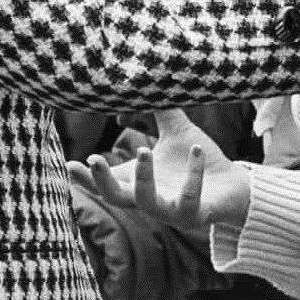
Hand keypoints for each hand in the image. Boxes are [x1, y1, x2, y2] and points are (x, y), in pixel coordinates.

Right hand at [68, 109, 251, 228]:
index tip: (68, 164)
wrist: (232, 184)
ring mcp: (170, 210)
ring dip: (143, 177)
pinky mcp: (194, 214)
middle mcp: (149, 200)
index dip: (85, 177)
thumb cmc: (196, 159)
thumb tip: (140, 85)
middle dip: (103, 180)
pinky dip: (193, 173)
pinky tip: (197, 148)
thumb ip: (158, 110)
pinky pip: (190, 197)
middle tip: (94, 158)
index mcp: (138, 182)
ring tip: (144, 149)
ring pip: (147, 202)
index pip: (106, 182)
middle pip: (117, 196)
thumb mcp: (175, 130)